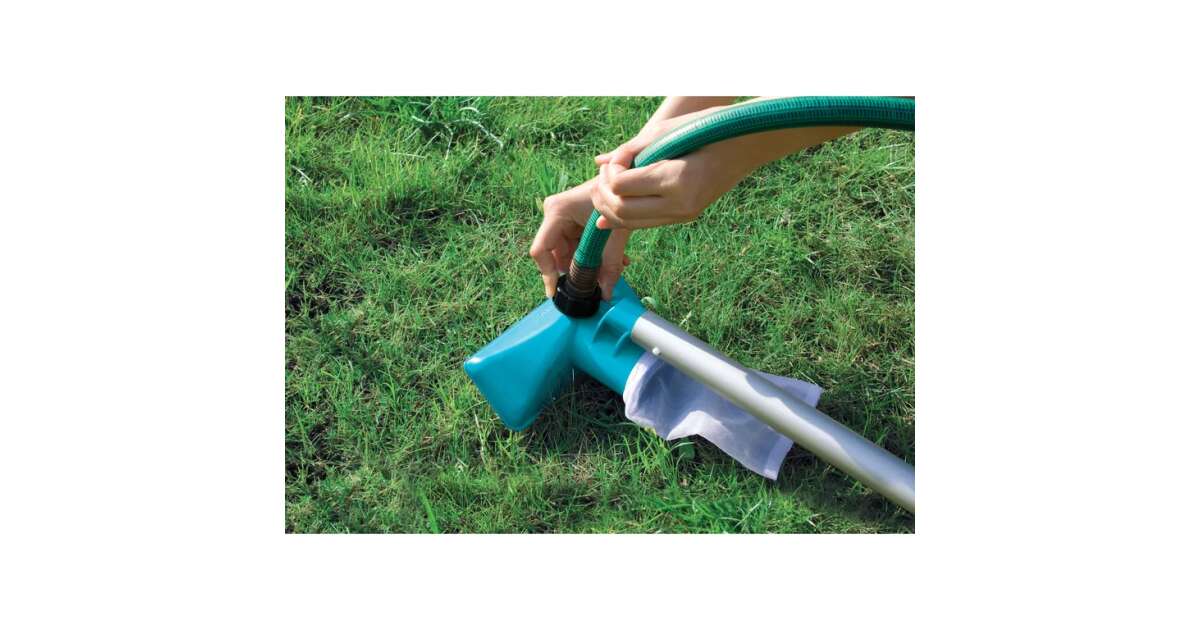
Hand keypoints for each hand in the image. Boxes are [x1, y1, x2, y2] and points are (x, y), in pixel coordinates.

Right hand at [529, 178, 630, 299]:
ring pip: (568, 253)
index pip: (541, 250)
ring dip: (588, 264)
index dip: (547, 274)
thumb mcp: (614, 235)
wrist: (625, 182)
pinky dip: (592, 255)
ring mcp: (561, 218)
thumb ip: (610, 265)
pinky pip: (576, 246)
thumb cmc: (617, 198)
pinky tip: (613, 258)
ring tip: (612, 268)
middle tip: (595, 283)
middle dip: (576, 271)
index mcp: (556, 212)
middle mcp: (553, 214)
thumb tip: (606, 295)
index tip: (555, 292)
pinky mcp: (571, 221)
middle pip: (556, 254)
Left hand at [590, 108, 750, 229]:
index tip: (613, 161)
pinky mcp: (684, 216)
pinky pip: (646, 223)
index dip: (609, 174)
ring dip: (610, 208)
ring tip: (604, 188)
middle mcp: (679, 203)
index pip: (622, 186)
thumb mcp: (666, 132)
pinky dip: (626, 216)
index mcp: (675, 178)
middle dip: (603, 195)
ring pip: (631, 222)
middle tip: (601, 176)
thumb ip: (631, 149)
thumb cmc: (706, 128)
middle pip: (622, 210)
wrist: (746, 145)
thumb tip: (601, 163)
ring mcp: (683, 214)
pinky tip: (613, 206)